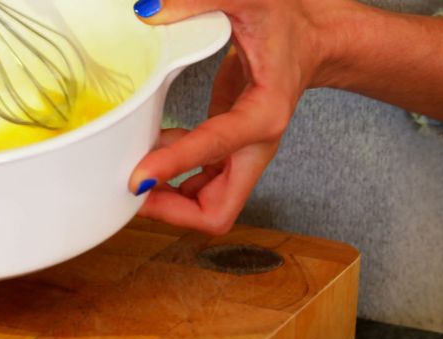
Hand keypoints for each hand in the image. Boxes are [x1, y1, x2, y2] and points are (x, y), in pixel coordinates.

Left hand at [128, 0, 442, 234]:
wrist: (312, 38)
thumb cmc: (286, 22)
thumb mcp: (246, 2)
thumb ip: (196, 3)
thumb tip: (148, 13)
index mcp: (264, 114)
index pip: (214, 151)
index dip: (174, 168)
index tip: (137, 178)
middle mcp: (256, 146)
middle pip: (217, 211)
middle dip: (173, 212)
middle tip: (130, 192)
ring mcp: (243, 155)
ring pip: (206, 207)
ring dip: (168, 201)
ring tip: (132, 172)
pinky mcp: (230, 154)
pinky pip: (199, 187)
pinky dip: (171, 178)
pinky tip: (151, 152)